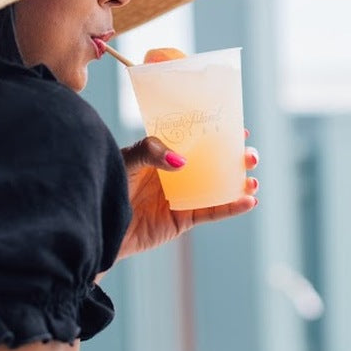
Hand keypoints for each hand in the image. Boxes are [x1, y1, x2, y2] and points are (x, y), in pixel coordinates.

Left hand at [117, 130, 258, 259]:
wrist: (97, 221)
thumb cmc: (106, 182)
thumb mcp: (126, 160)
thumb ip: (149, 152)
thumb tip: (181, 160)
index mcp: (164, 153)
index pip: (196, 139)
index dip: (218, 134)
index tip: (239, 129)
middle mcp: (176, 173)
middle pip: (213, 163)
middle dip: (235, 159)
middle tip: (250, 155)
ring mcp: (181, 196)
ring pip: (217, 188)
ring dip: (239, 183)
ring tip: (253, 180)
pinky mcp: (182, 219)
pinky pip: (211, 212)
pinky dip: (231, 208)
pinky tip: (249, 201)